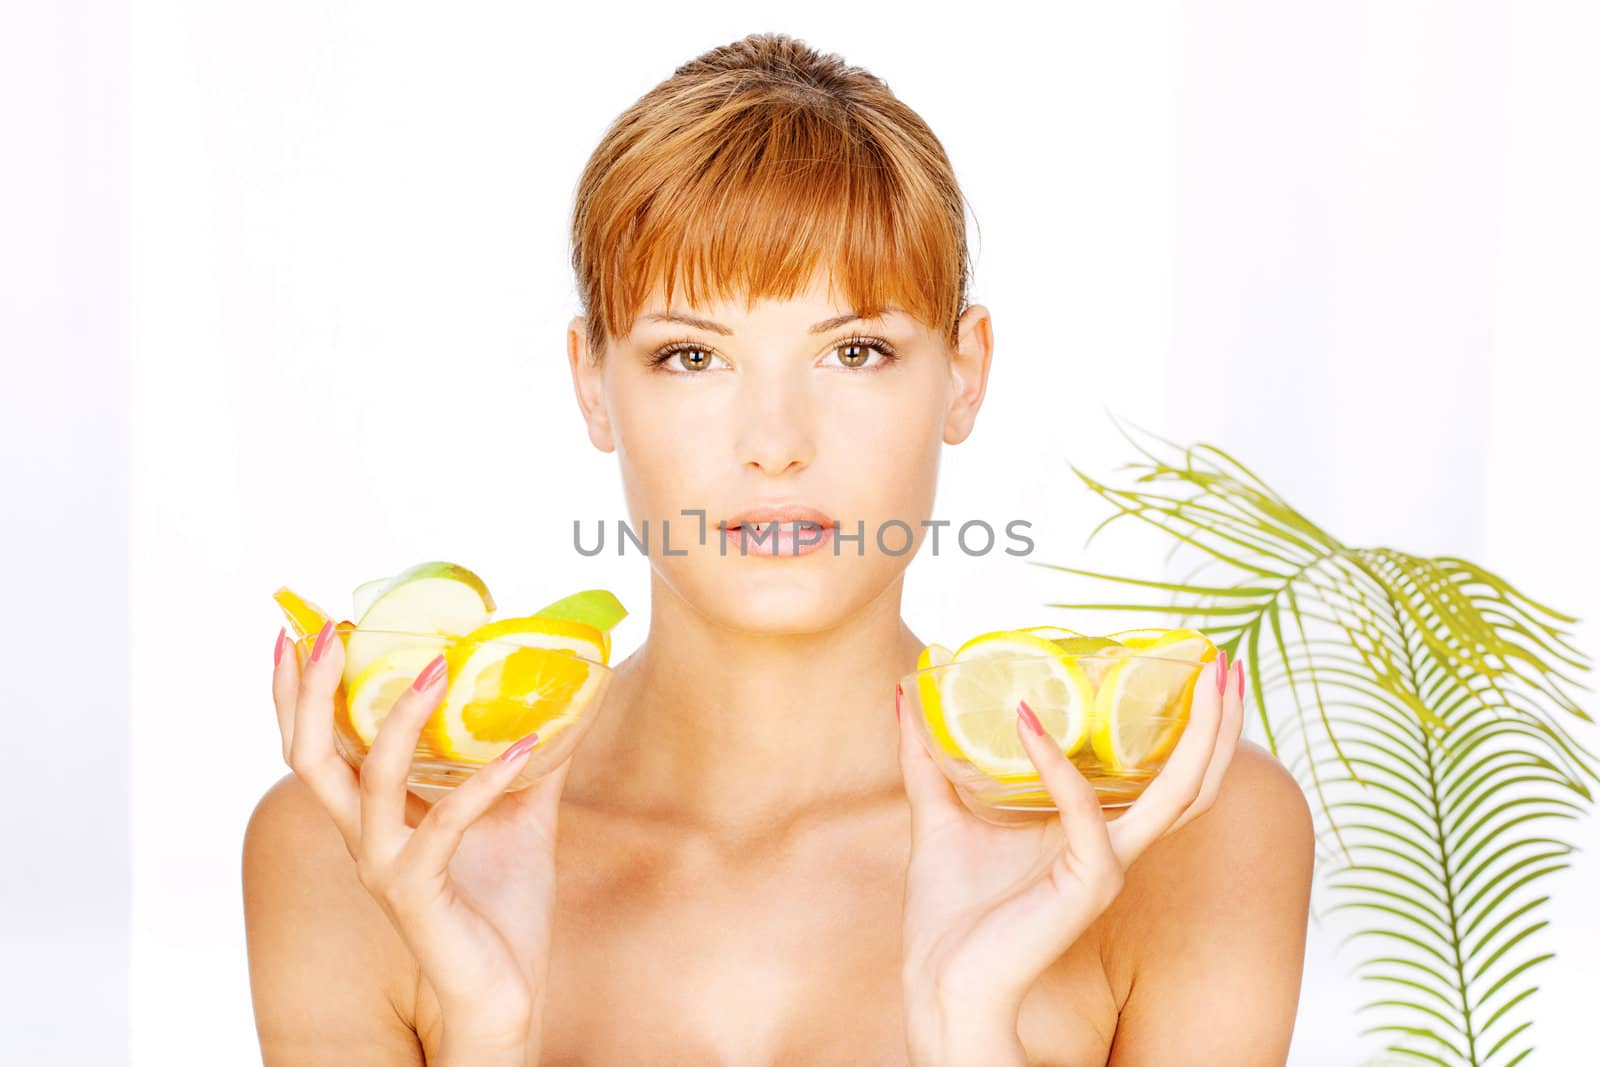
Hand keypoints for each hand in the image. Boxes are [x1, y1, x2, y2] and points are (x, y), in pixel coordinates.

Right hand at [272, 622, 574, 1063]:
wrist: (505, 993)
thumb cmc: (501, 907)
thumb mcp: (520, 815)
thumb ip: (531, 760)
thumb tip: (564, 698)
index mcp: (372, 816)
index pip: (316, 744)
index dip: (296, 691)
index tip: (300, 629)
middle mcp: (363, 837)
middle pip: (309, 756)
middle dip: (309, 691)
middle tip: (327, 631)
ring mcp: (384, 866)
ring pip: (367, 782)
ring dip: (402, 720)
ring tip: (437, 668)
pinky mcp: (419, 892)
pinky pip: (444, 824)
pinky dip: (487, 782)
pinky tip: (529, 749)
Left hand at [894, 650, 1245, 1065]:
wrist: (938, 981)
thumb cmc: (948, 913)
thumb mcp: (937, 810)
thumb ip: (927, 753)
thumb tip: (905, 688)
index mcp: (1092, 831)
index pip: (1162, 775)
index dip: (1187, 726)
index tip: (1193, 664)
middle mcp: (1113, 847)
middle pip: (1194, 779)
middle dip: (1218, 721)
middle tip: (1224, 660)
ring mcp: (1106, 865)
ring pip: (1179, 794)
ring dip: (1200, 733)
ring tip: (1205, 676)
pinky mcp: (1085, 883)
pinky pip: (1082, 811)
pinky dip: (1056, 763)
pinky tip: (1025, 721)